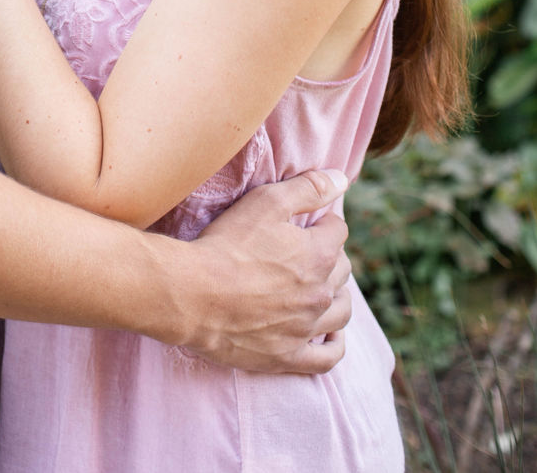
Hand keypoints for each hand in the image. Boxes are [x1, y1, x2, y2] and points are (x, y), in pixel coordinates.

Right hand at [178, 169, 351, 373]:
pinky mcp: (288, 356)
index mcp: (319, 255)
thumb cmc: (227, 244)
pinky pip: (326, 358)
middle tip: (306, 251)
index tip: (307, 221)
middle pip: (341, 270)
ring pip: (340, 312)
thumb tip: (342, 179)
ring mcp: (306, 328)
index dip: (322, 221)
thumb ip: (308, 189)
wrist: (193, 294)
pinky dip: (333, 345)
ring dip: (336, 296)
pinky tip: (329, 335)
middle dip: (329, 256)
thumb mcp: (266, 202)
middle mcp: (320, 293)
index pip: (337, 231)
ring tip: (322, 288)